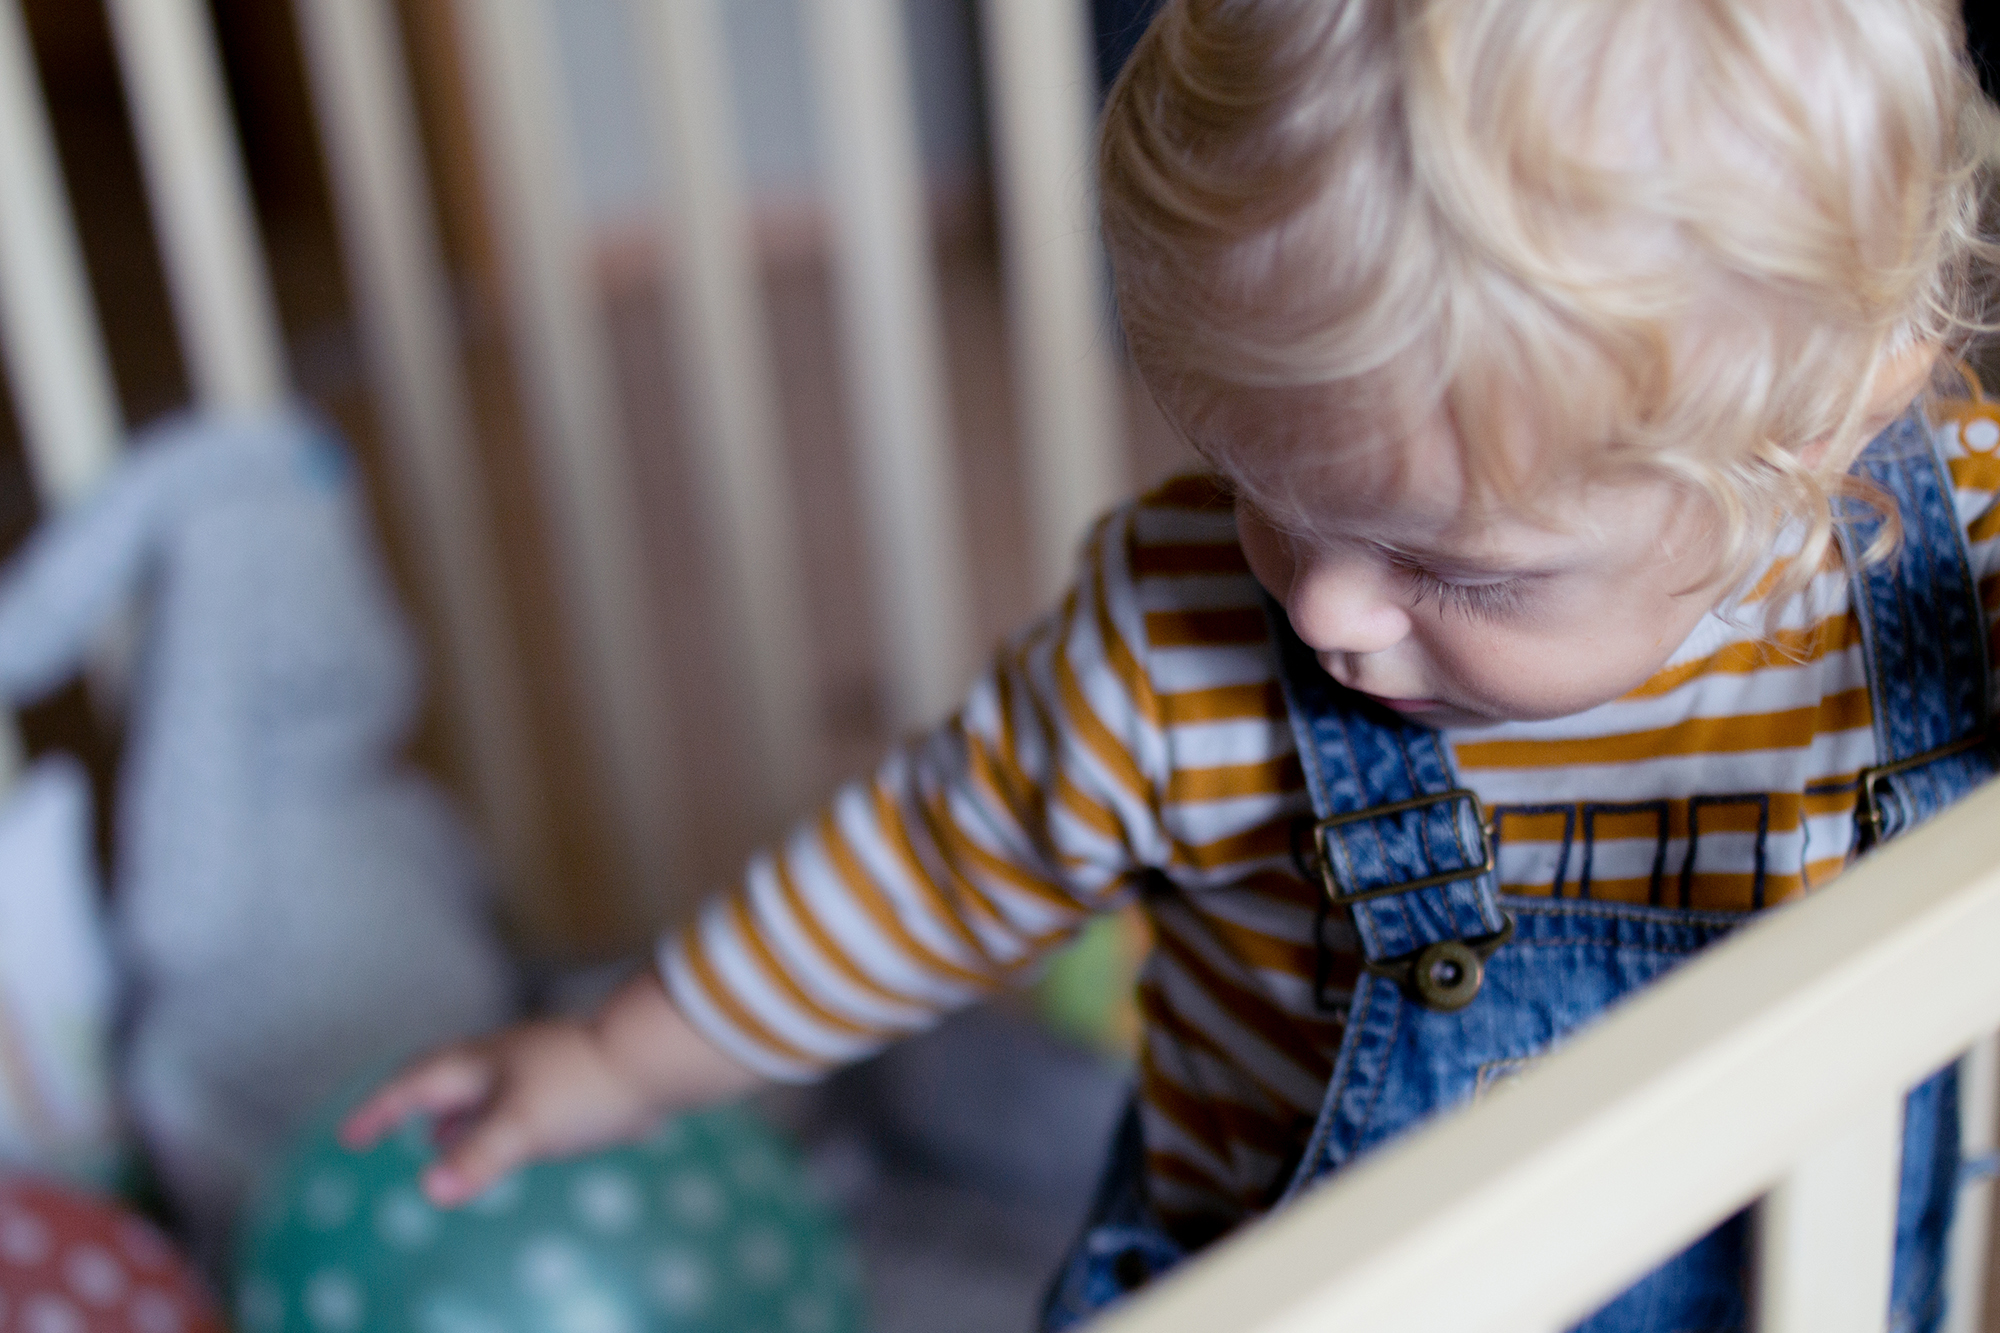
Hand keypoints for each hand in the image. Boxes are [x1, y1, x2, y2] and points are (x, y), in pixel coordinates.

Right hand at [339, 969, 766, 1205]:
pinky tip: (507, 1140)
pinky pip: (512, 1100)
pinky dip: (492, 1121)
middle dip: (410, 1104)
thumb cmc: (584, 1085)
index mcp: (479, 1062)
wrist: (654, 1057)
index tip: (350, 1136)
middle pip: (442, 1080)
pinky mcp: (565, 1082)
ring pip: (479, 1090)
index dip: (379, 1110)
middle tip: (383, 1127)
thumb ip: (477, 1157)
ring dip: (454, 1115)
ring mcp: (535, 1067)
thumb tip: (430, 1189)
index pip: (413, 1085)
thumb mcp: (523, 1126)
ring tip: (438, 1141)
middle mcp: (501, 1059)